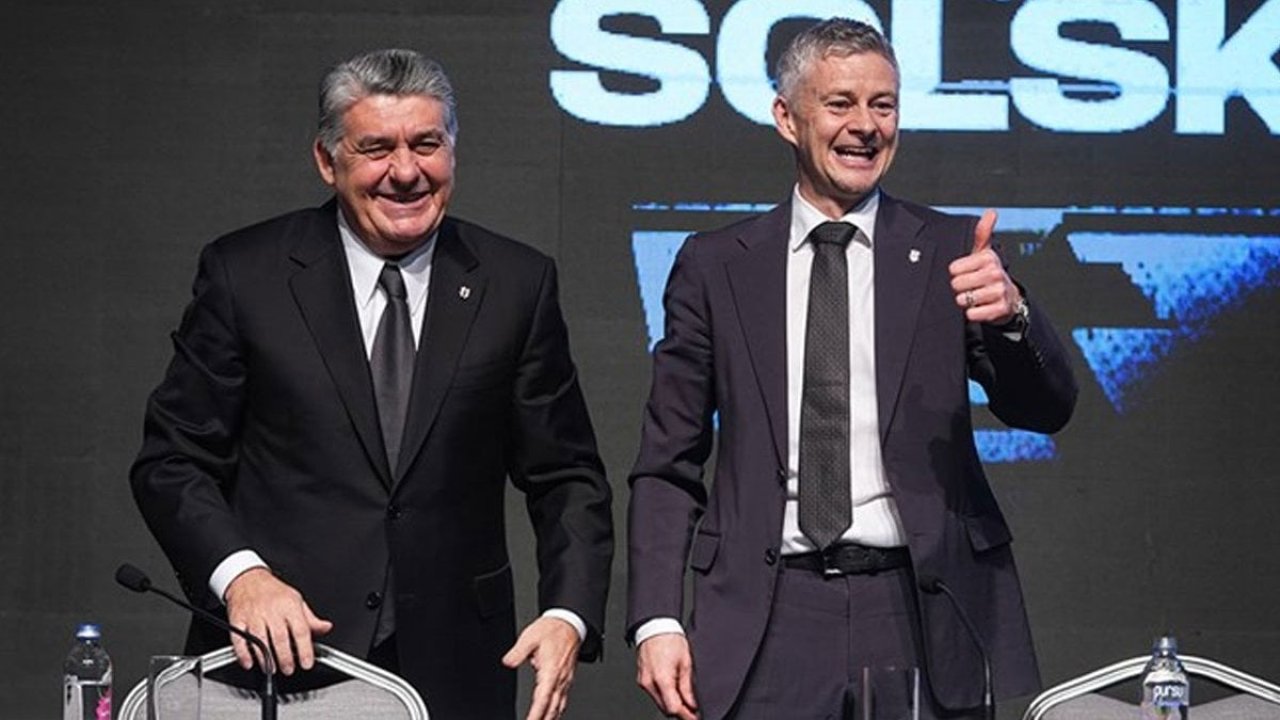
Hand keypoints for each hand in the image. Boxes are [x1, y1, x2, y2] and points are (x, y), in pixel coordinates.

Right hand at [223, 568, 332, 674]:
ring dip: (266, 658)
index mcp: (290, 606)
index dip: (305, 649)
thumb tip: (325, 628)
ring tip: (271, 669)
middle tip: (289, 669)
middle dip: (285, 658)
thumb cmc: (274, 592)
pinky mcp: (238, 620)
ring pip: (260, 641)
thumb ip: (311, 619)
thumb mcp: (297, 601)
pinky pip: (239, 639)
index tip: (307, 663)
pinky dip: (244, 654)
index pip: (301, 630)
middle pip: (280, 638)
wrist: (248, 579)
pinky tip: (250, 663)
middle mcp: (272, 611)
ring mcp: (253, 616)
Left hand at [502, 616, 580, 719]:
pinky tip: (554, 715)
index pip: (542, 699)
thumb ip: (518, 652)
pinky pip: (563, 700)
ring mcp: (565, 680)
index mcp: (551, 670)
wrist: (569, 624)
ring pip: (559, 706)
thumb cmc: (552, 630)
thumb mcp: (530, 636)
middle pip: (552, 707)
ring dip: (551, 718)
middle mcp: (560, 678)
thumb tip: (507, 662)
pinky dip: (557, 711)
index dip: (535, 714)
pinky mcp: (566, 679)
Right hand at [636, 633, 698, 719]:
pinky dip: (665, 697)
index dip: (687, 715)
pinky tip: (675, 692)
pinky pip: (655, 695)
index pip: (674, 709)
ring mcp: (644, 682)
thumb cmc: (670, 639)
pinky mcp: (642, 680)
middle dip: (681, 712)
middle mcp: (649, 683)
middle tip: (694, 711)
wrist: (655, 627)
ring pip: (660, 704)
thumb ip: (688, 687)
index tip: (696, 717)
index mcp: (662, 679)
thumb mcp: (686, 662)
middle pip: (666, 710)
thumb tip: (693, 704)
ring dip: (673, 705)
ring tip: (686, 701)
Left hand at [948, 209, 1021, 324]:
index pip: (954, 269)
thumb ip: (982, 233)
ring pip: (964, 299)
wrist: (1008, 297)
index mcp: (988, 258)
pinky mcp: (1000, 309)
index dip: (956, 273)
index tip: (966, 272)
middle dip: (959, 288)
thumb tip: (991, 212)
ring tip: (974, 296)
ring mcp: (999, 291)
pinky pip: (972, 314)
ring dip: (965, 301)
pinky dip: (972, 313)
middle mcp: (995, 273)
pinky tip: (980, 307)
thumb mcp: (984, 252)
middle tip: (970, 286)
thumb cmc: (989, 273)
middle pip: (957, 284)